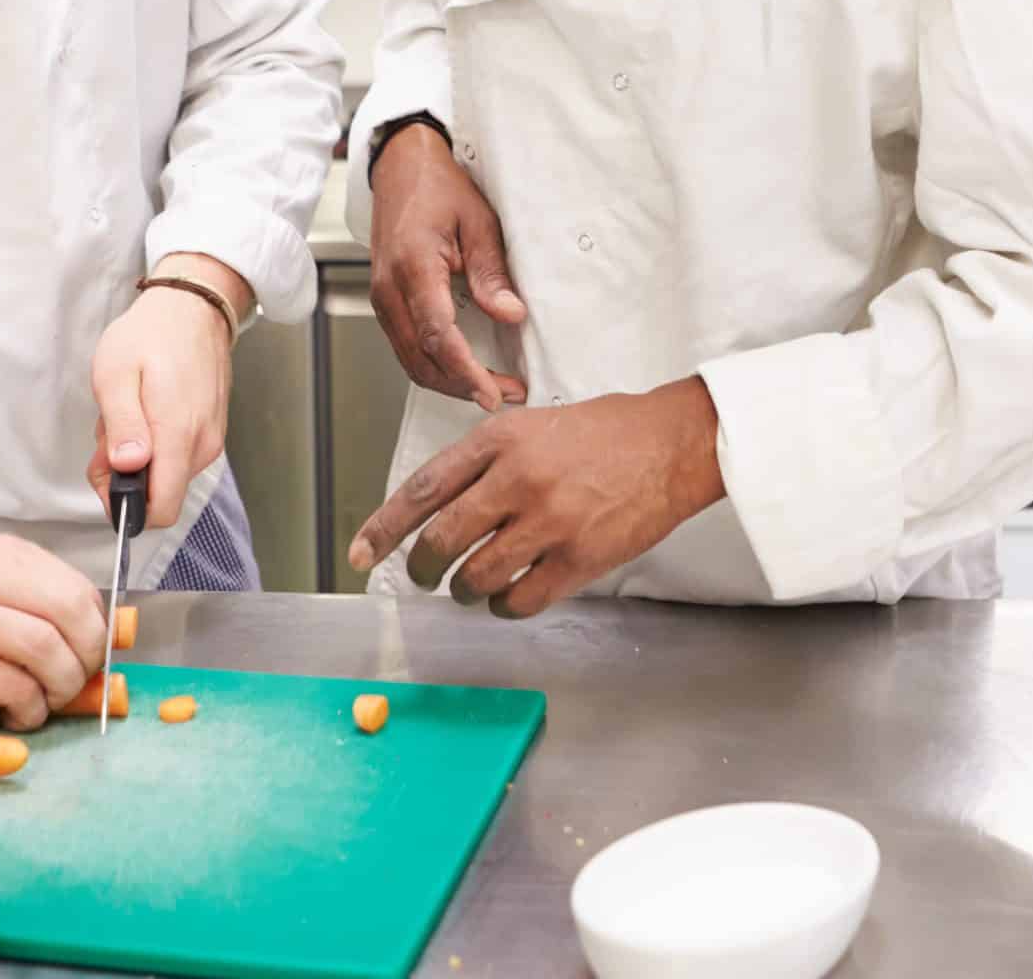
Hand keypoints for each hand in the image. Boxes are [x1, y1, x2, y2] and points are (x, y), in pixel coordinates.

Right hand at [0, 534, 107, 730]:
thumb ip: (43, 607)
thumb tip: (113, 639)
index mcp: (4, 556)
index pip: (79, 591)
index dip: (98, 633)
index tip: (89, 658)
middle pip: (71, 617)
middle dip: (86, 660)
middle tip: (73, 684)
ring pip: (46, 652)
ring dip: (60, 689)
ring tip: (44, 702)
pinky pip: (13, 687)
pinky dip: (30, 709)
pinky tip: (20, 713)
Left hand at [89, 275, 237, 530]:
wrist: (192, 309)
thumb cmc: (150, 336)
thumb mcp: (116, 373)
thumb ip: (122, 425)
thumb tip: (128, 467)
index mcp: (178, 433)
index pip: (160, 510)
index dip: (125, 506)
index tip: (106, 473)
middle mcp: (202, 445)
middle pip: (161, 496)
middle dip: (126, 478)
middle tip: (107, 435)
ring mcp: (210, 439)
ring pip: (167, 478)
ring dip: (139, 460)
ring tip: (127, 415)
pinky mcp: (211, 433)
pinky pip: (178, 459)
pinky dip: (155, 447)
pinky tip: (145, 413)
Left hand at [346, 379, 725, 617]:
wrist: (672, 444)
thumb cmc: (605, 434)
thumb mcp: (533, 425)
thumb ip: (485, 461)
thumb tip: (439, 509)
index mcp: (500, 440)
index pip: (423, 489)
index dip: (384, 527)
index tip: (360, 553)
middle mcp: (518, 478)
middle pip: (441, 540)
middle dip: (421, 568)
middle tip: (422, 577)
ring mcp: (550, 521)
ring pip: (477, 577)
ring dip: (466, 590)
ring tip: (473, 585)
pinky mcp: (580, 558)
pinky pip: (521, 600)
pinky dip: (506, 606)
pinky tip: (511, 596)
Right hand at [370, 125, 528, 410]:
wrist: (401, 168)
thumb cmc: (439, 188)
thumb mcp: (479, 221)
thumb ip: (491, 272)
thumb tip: (511, 315)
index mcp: (413, 266)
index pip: (439, 334)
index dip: (467, 371)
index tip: (493, 392)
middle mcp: (389, 289)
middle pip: (422, 359)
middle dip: (463, 385)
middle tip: (506, 393)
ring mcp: (382, 299)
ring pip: (411, 360)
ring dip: (449, 381)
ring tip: (491, 387)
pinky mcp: (385, 303)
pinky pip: (406, 347)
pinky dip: (435, 366)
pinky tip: (463, 369)